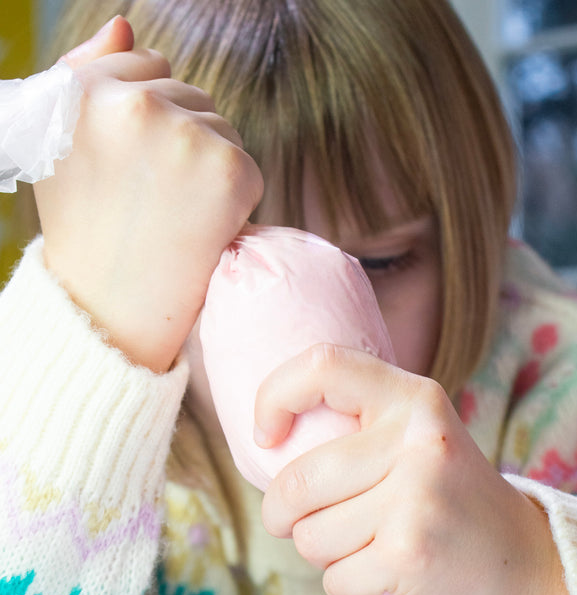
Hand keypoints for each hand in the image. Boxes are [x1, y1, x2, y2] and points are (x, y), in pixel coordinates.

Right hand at [33, 17, 262, 371]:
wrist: (110, 314)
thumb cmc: (87, 230)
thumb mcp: (60, 146)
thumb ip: (86, 75)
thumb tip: (126, 27)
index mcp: (79, 91)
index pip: (145, 64)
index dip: (144, 122)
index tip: (129, 170)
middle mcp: (130, 104)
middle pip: (188, 92)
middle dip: (178, 141)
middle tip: (149, 202)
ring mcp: (182, 136)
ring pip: (221, 126)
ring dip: (208, 167)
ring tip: (172, 217)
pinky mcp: (227, 169)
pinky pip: (248, 164)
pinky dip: (234, 201)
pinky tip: (199, 231)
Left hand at [256, 345, 571, 594]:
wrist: (528, 568)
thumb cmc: (451, 505)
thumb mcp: (419, 445)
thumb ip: (359, 431)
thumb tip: (269, 444)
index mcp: (414, 399)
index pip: (321, 367)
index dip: (274, 397)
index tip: (267, 437)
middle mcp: (417, 440)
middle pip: (297, 480)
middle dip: (284, 515)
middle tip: (303, 524)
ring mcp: (416, 498)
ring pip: (310, 536)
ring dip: (323, 555)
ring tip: (368, 547)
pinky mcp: (410, 554)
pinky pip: (335, 578)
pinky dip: (348, 587)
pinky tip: (385, 576)